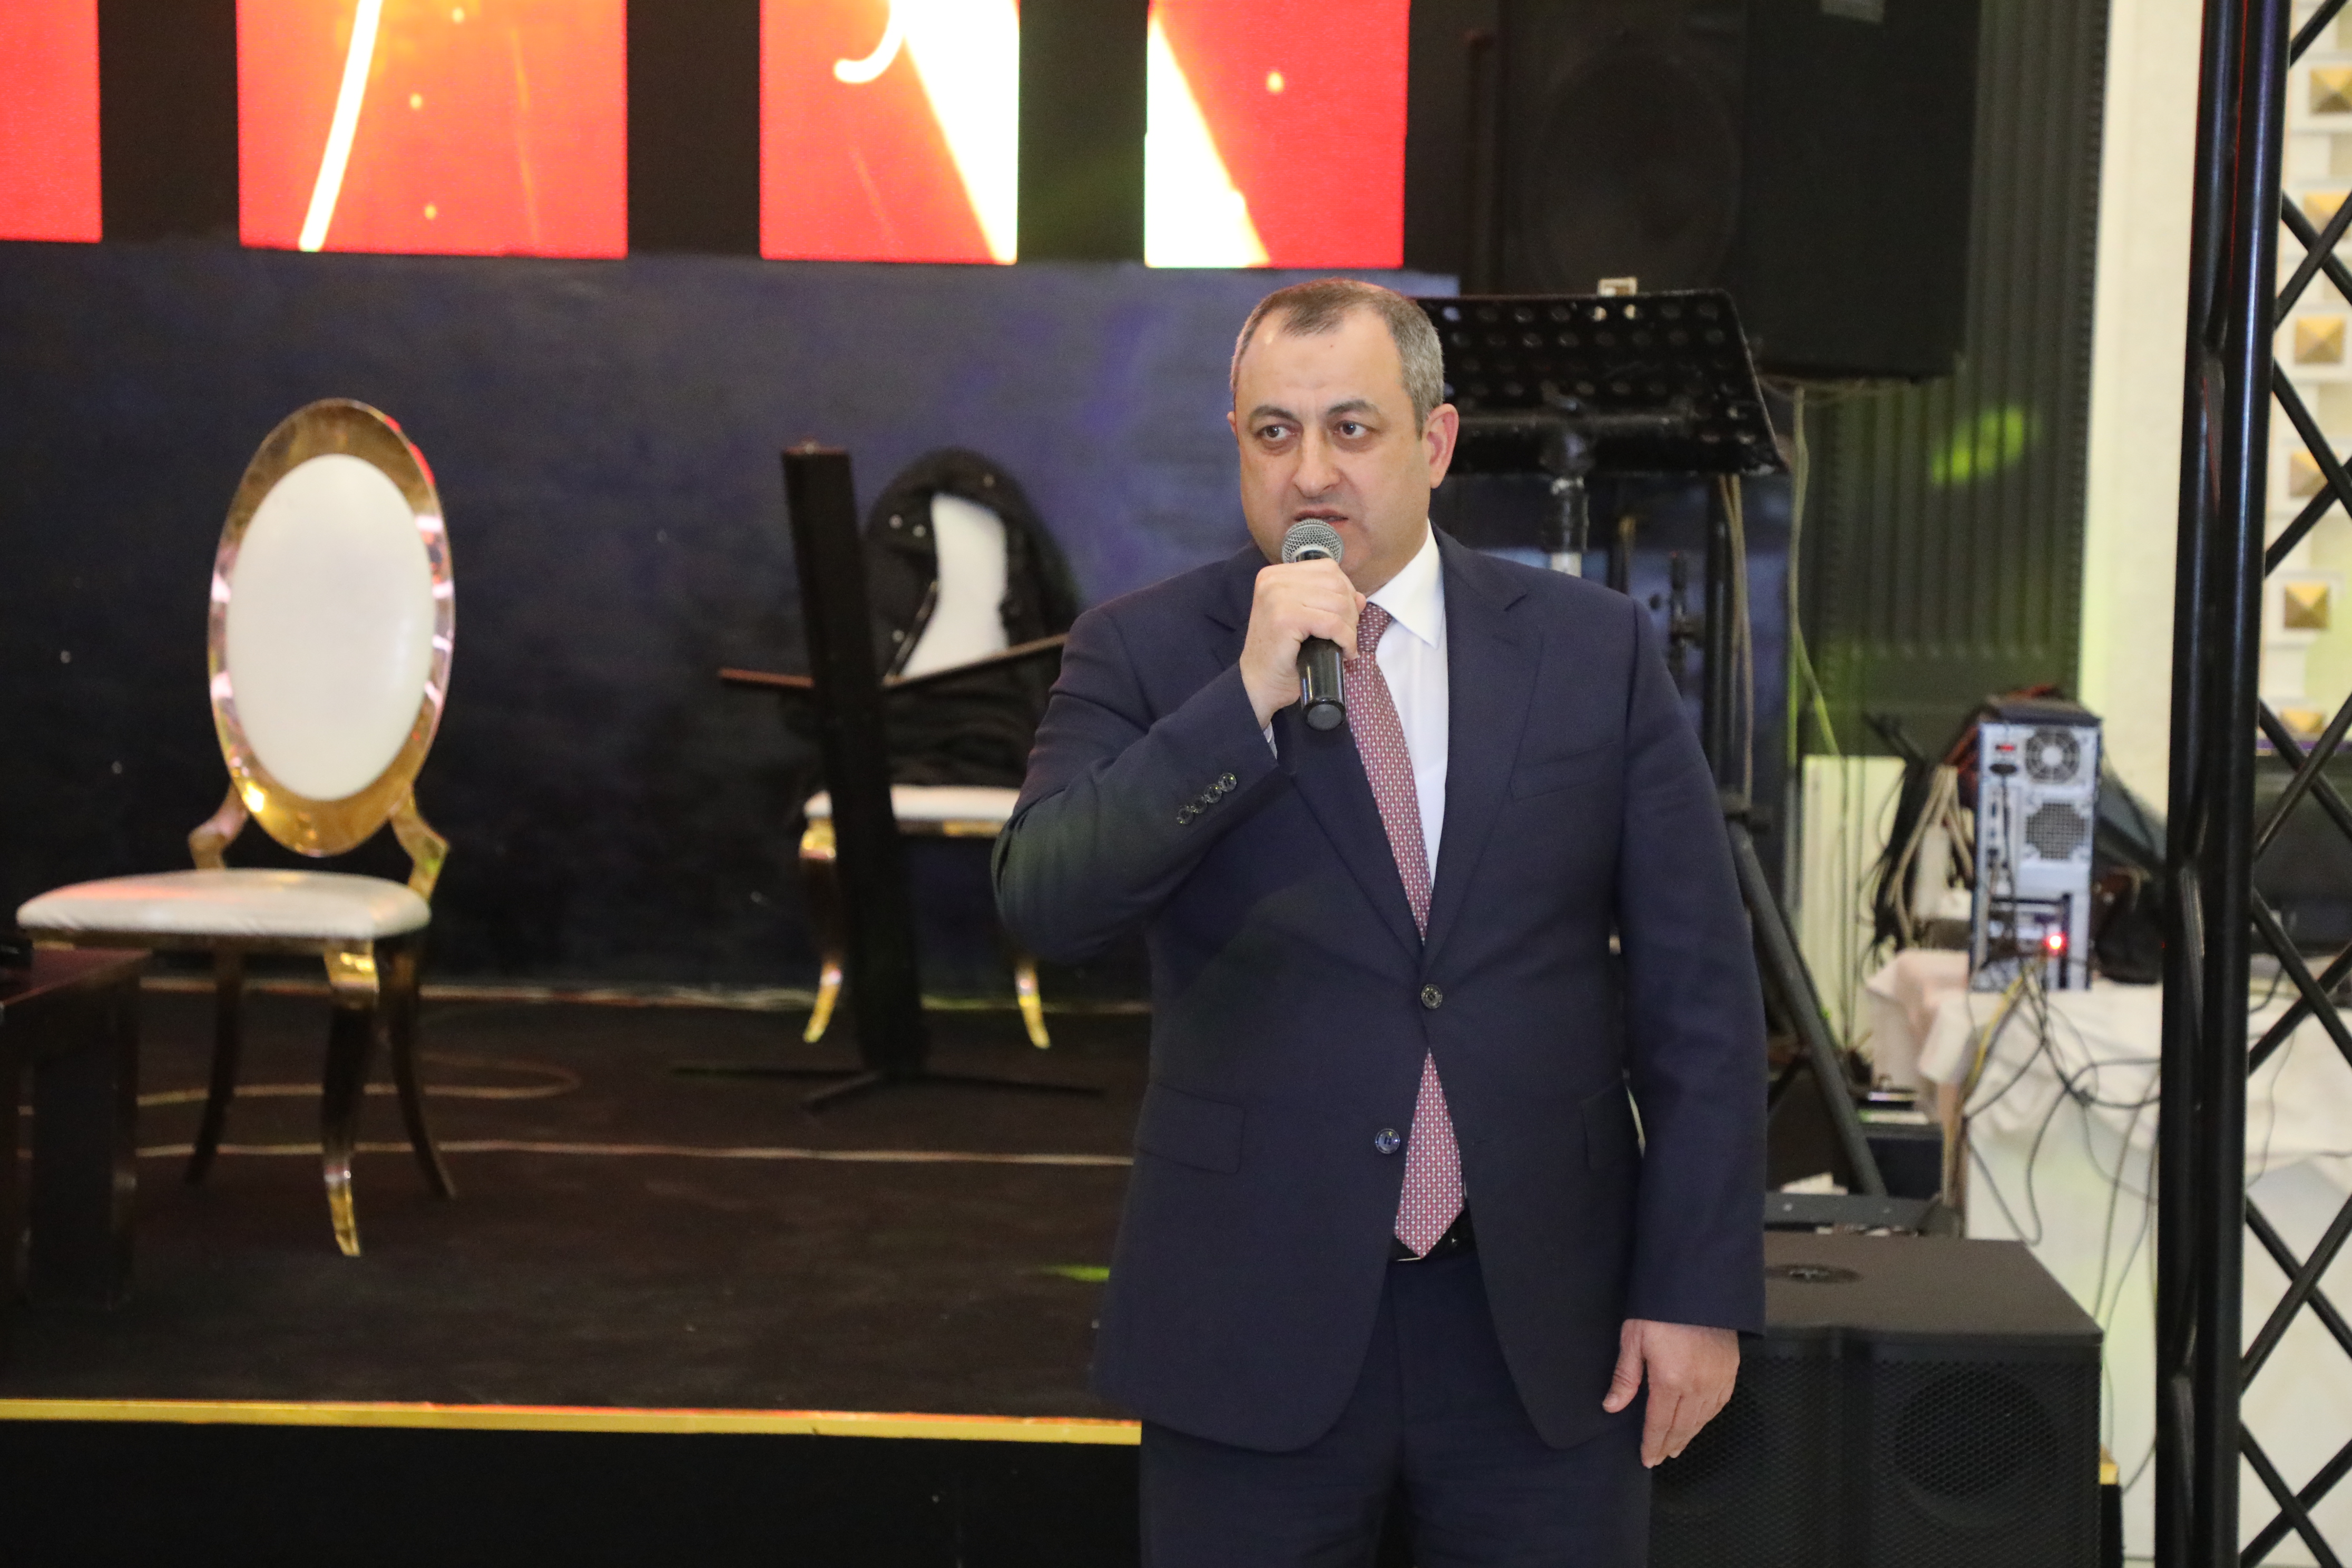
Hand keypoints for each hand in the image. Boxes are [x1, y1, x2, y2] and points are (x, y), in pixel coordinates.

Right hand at [1238, 558, 1363, 728]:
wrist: (1258, 684)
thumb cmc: (1282, 654)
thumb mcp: (1306, 620)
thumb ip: (1329, 603)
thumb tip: (1361, 598)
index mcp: (1276, 575)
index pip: (1328, 569)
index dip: (1346, 592)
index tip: (1345, 617)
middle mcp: (1274, 580)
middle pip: (1336, 583)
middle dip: (1350, 611)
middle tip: (1346, 636)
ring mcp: (1277, 597)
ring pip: (1338, 603)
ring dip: (1350, 628)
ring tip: (1345, 645)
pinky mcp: (1286, 618)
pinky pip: (1332, 623)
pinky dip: (1346, 639)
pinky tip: (1345, 652)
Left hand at [1602, 1317, 1738, 1466]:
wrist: (1698, 1286)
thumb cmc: (1659, 1310)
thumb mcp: (1633, 1339)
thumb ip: (1625, 1377)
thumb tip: (1611, 1407)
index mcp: (1670, 1381)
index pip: (1659, 1423)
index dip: (1652, 1443)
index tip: (1647, 1459)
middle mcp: (1697, 1387)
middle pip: (1682, 1426)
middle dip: (1669, 1444)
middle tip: (1661, 1457)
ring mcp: (1717, 1380)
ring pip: (1702, 1419)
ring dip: (1689, 1435)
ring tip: (1677, 1446)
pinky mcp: (1730, 1370)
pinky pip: (1720, 1404)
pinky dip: (1708, 1418)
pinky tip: (1701, 1421)